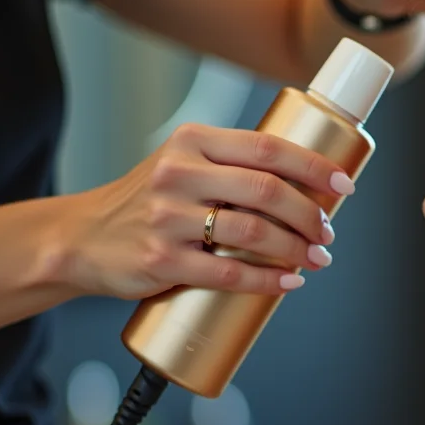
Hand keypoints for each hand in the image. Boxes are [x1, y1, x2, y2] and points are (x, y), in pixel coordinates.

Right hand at [60, 124, 351, 299]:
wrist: (81, 238)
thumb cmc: (147, 202)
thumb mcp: (182, 164)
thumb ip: (232, 165)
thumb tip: (307, 183)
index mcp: (192, 142)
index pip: (267, 148)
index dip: (314, 166)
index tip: (343, 186)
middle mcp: (179, 174)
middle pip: (267, 190)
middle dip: (310, 214)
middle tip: (327, 233)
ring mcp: (168, 218)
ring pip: (253, 231)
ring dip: (296, 249)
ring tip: (316, 259)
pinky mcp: (162, 260)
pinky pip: (229, 272)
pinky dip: (268, 279)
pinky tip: (288, 282)